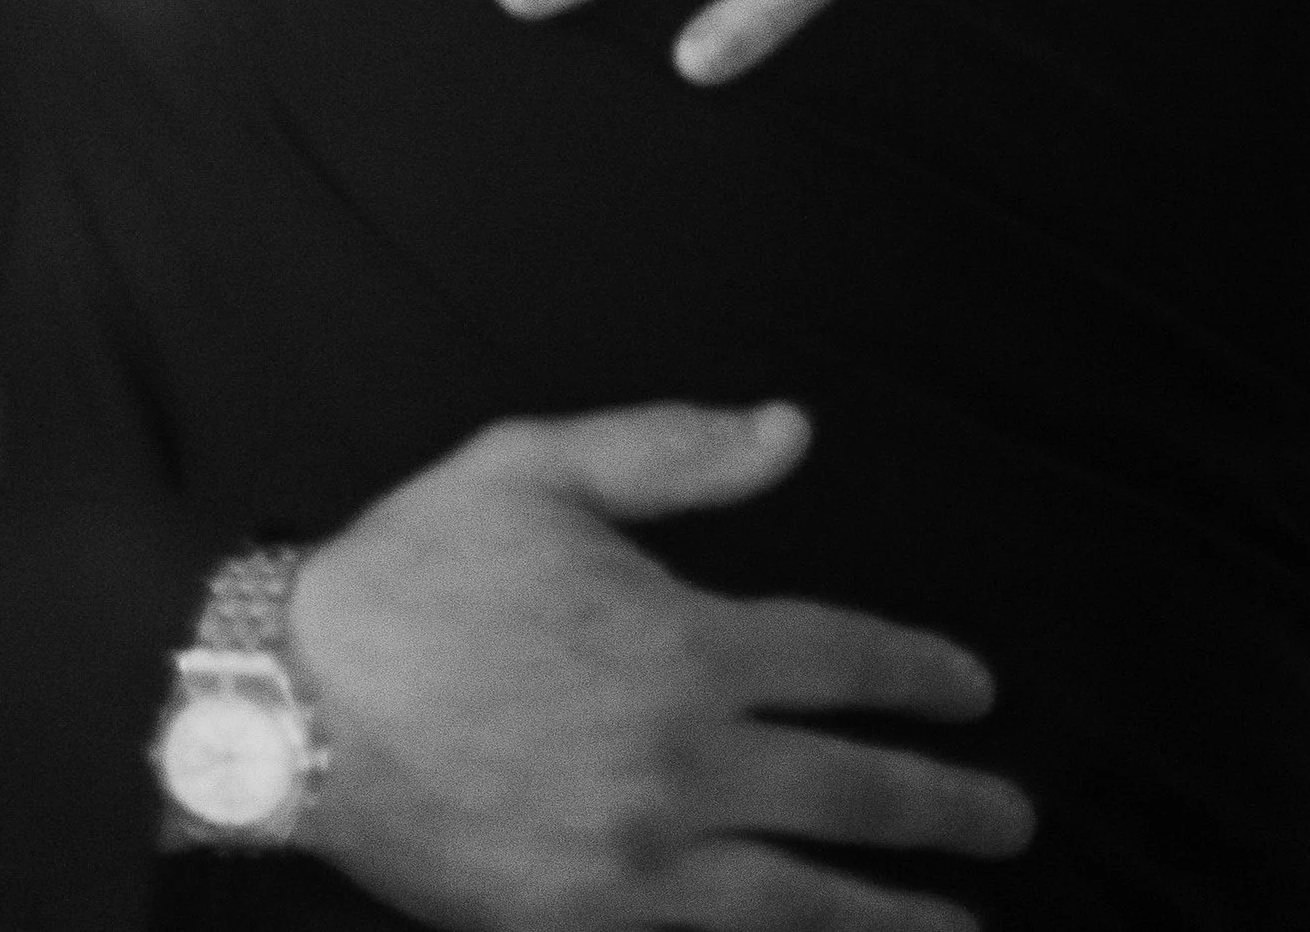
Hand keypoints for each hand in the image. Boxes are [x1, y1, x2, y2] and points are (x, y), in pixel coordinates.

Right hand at [289, 399, 1029, 928]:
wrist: (295, 705)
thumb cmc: (415, 573)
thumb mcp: (535, 469)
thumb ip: (673, 452)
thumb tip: (793, 429)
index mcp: (681, 643)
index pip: (842, 661)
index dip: (923, 675)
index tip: (977, 690)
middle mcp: (681, 762)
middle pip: (851, 793)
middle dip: (947, 806)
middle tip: (1014, 817)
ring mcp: (639, 862)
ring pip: (804, 902)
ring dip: (897, 916)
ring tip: (966, 930)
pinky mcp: (589, 926)